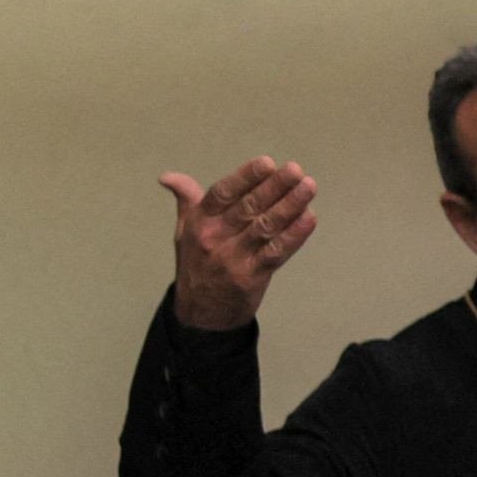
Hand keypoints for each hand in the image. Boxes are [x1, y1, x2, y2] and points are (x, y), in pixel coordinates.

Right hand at [159, 156, 317, 331]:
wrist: (200, 314)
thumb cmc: (196, 264)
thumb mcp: (184, 231)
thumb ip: (185, 200)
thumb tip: (167, 177)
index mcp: (199, 222)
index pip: (223, 193)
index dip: (245, 177)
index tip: (267, 162)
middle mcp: (214, 238)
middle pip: (248, 207)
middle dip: (274, 187)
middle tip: (295, 170)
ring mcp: (233, 259)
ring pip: (265, 227)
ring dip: (290, 206)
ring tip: (308, 187)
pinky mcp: (251, 278)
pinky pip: (276, 252)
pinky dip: (294, 235)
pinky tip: (308, 218)